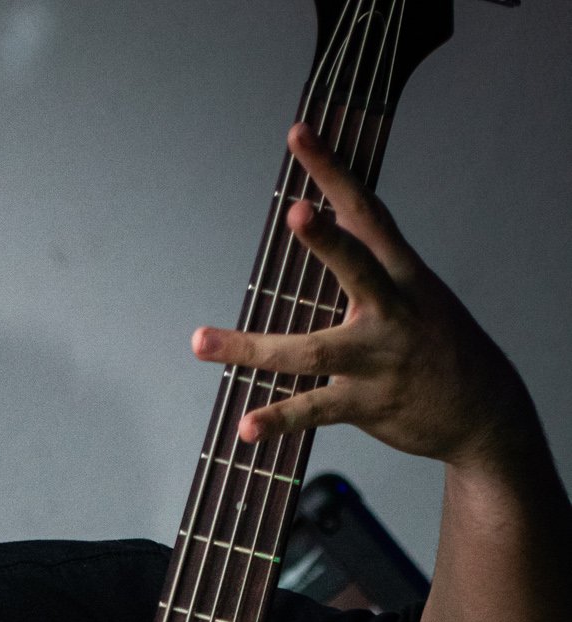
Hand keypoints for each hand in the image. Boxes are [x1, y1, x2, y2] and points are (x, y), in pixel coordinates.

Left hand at [191, 122, 533, 472]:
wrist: (482, 411)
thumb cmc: (438, 346)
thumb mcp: (417, 293)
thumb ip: (372, 261)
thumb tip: (330, 221)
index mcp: (404, 274)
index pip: (366, 212)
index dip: (333, 171)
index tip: (299, 134)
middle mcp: (393, 310)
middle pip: (357, 268)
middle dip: (328, 241)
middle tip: (295, 213)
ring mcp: (380, 358)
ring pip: (311, 351)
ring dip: (252, 348)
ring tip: (200, 342)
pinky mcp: (368, 403)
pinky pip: (314, 408)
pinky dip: (278, 418)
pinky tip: (245, 427)